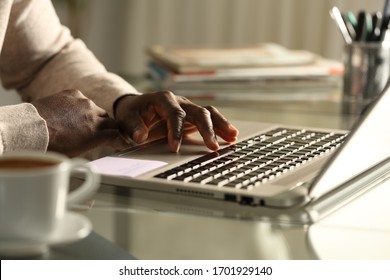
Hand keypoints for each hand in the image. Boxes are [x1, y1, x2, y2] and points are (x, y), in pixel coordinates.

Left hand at [32, 89, 126, 156]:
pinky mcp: (73, 93)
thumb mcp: (77, 153)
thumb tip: (98, 143)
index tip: (120, 142)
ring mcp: (84, 103)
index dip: (119, 140)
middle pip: (112, 122)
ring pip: (98, 110)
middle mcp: (94, 117)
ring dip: (95, 116)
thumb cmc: (50, 146)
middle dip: (109, 128)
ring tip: (84, 122)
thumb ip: (93, 144)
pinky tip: (71, 112)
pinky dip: (80, 106)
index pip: (117, 135)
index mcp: (96, 135)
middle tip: (104, 133)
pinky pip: (83, 100)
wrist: (31, 129)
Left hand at [114, 91, 238, 151]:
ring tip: (232, 137)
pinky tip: (231, 135)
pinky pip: (210, 118)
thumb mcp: (127, 118)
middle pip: (198, 112)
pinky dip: (220, 126)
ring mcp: (188, 108)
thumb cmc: (132, 112)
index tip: (175, 147)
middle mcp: (179, 101)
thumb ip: (133, 127)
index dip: (176, 130)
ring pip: (208, 113)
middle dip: (206, 129)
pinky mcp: (193, 116)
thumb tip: (140, 136)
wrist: (136, 107)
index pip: (174, 113)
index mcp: (163, 99)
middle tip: (212, 146)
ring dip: (220, 125)